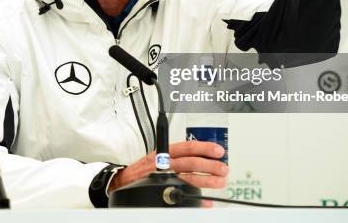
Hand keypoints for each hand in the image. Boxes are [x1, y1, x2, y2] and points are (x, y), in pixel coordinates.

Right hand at [108, 141, 227, 207]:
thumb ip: (180, 159)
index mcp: (165, 152)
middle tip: (223, 169)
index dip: (203, 148)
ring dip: (206, 180)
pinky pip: (180, 192)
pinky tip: (205, 200)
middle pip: (189, 162)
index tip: (218, 150)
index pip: (186, 147)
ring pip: (186, 177)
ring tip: (219, 182)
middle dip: (209, 166)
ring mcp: (161, 176)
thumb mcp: (161, 157)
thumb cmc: (146, 168)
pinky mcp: (159, 188)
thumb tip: (206, 161)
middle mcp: (163, 162)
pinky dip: (195, 198)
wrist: (124, 180)